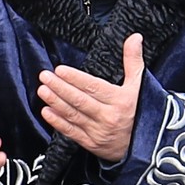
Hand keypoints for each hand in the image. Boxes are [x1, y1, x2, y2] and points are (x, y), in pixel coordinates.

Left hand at [34, 34, 147, 164]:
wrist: (142, 146)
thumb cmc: (139, 111)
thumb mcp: (139, 86)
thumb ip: (133, 61)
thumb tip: (135, 37)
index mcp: (121, 101)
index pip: (94, 87)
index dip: (76, 78)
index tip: (60, 70)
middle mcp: (108, 117)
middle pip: (80, 101)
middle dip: (60, 88)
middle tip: (45, 77)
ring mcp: (98, 132)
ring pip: (73, 115)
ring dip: (56, 102)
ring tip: (42, 91)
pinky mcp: (91, 143)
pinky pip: (72, 132)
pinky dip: (58, 122)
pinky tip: (47, 112)